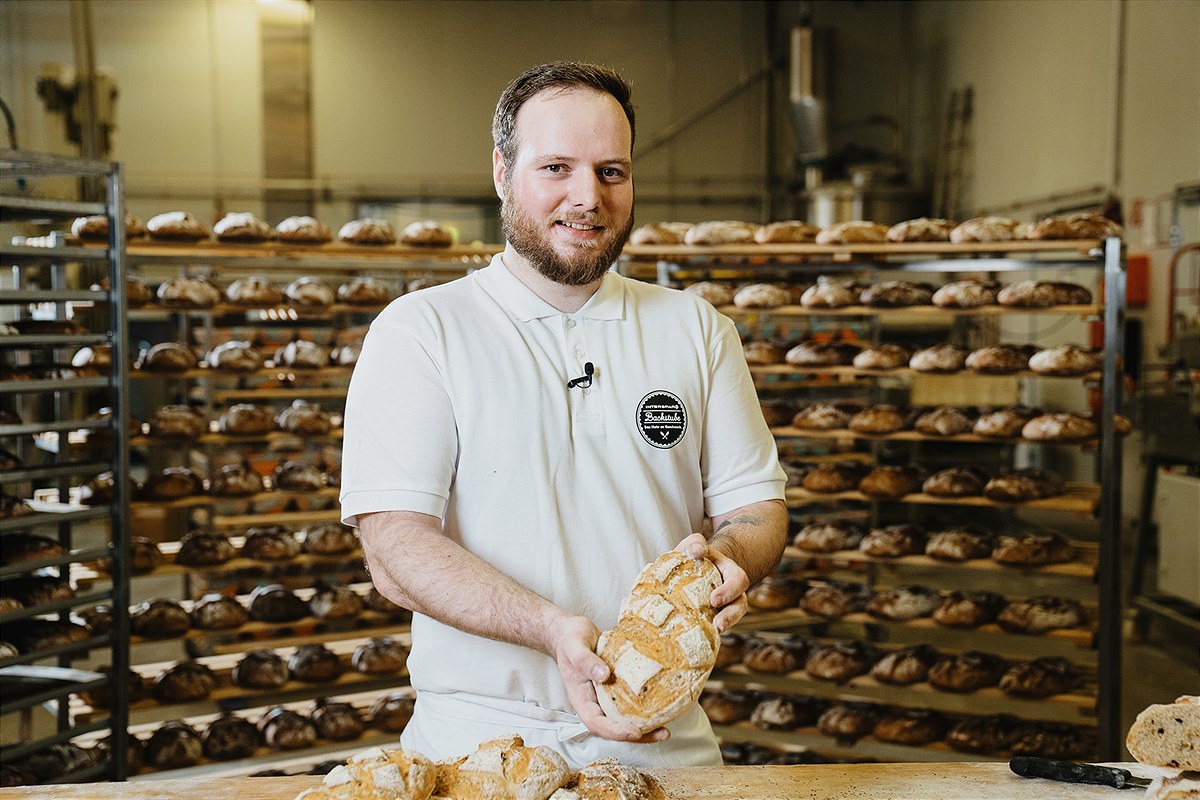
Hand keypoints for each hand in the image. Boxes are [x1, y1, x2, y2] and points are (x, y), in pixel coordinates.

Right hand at [550, 614, 669, 743]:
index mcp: (581, 699)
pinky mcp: (618, 688)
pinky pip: (631, 703)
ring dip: (645, 727)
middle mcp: (595, 703)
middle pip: (614, 728)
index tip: (634, 732)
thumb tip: (604, 675)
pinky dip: (646, 708)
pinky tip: (663, 707)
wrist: (571, 632)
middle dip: (638, 735)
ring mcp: (607, 697)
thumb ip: (585, 661)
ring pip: (625, 719)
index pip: (596, 723)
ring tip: (666, 729)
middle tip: (661, 733)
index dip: (615, 732)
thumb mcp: (574, 646)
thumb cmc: (570, 640)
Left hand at [675, 532, 749, 632]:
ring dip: (724, 628)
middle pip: (740, 605)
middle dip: (731, 616)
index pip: (738, 580)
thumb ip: (695, 542)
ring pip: (731, 619)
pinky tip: (697, 638)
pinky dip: (708, 634)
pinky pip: (715, 628)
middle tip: (717, 624)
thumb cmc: (693, 556)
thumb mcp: (694, 545)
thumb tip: (697, 551)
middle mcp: (731, 592)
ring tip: (713, 635)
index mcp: (729, 573)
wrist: (689, 569)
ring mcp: (723, 607)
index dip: (729, 590)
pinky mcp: (711, 618)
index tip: (714, 599)